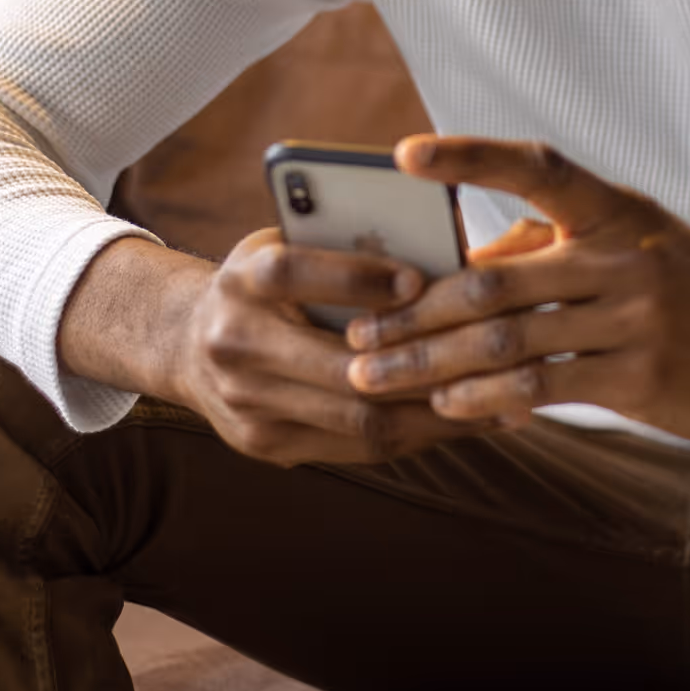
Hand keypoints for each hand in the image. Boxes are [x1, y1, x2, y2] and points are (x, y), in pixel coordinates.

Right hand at [60, 228, 527, 468]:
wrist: (187, 344)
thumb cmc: (265, 282)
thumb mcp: (288, 243)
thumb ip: (344, 245)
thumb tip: (438, 252)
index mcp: (240, 280)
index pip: (292, 274)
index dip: (355, 277)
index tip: (420, 279)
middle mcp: (234, 345)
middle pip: (337, 368)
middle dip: (422, 365)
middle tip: (492, 356)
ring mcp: (247, 406)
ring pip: (357, 419)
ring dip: (436, 413)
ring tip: (502, 398)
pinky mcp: (266, 446)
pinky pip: (357, 447)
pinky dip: (418, 434)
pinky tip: (467, 419)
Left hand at [343, 135, 689, 442]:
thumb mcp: (639, 247)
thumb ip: (555, 248)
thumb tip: (468, 266)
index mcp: (617, 211)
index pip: (537, 167)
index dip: (470, 157)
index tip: (405, 154)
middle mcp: (624, 257)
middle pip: (493, 283)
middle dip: (413, 313)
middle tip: (356, 335)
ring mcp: (635, 318)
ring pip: (508, 341)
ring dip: (430, 363)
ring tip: (377, 377)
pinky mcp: (641, 378)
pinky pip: (543, 386)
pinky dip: (487, 396)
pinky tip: (447, 404)